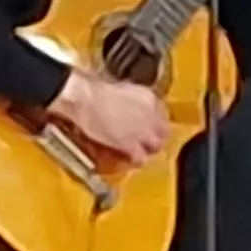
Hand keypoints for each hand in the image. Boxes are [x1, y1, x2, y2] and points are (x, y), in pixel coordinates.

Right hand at [51, 73, 174, 165]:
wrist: (87, 100)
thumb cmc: (97, 90)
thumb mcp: (123, 90)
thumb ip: (133, 100)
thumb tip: (130, 107)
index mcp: (150, 98)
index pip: (162, 113)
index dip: (155, 121)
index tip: (150, 125)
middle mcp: (151, 115)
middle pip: (163, 131)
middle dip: (156, 137)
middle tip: (148, 140)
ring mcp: (143, 131)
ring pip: (156, 146)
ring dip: (149, 149)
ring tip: (142, 151)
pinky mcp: (130, 145)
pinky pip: (140, 157)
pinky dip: (137, 160)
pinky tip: (132, 159)